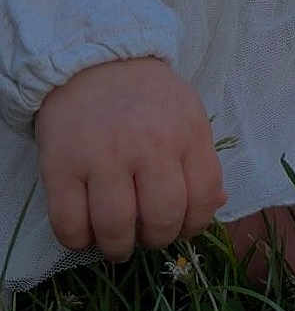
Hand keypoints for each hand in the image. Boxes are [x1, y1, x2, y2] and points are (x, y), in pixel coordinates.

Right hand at [35, 57, 225, 261]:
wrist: (95, 63)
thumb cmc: (148, 97)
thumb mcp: (188, 116)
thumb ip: (203, 161)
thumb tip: (216, 205)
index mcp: (187, 132)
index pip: (203, 196)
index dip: (195, 224)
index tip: (182, 228)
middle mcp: (149, 144)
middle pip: (161, 218)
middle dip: (158, 239)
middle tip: (148, 235)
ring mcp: (103, 156)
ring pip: (115, 227)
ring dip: (119, 248)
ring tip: (118, 243)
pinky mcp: (60, 166)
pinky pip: (70, 224)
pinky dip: (79, 241)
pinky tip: (87, 231)